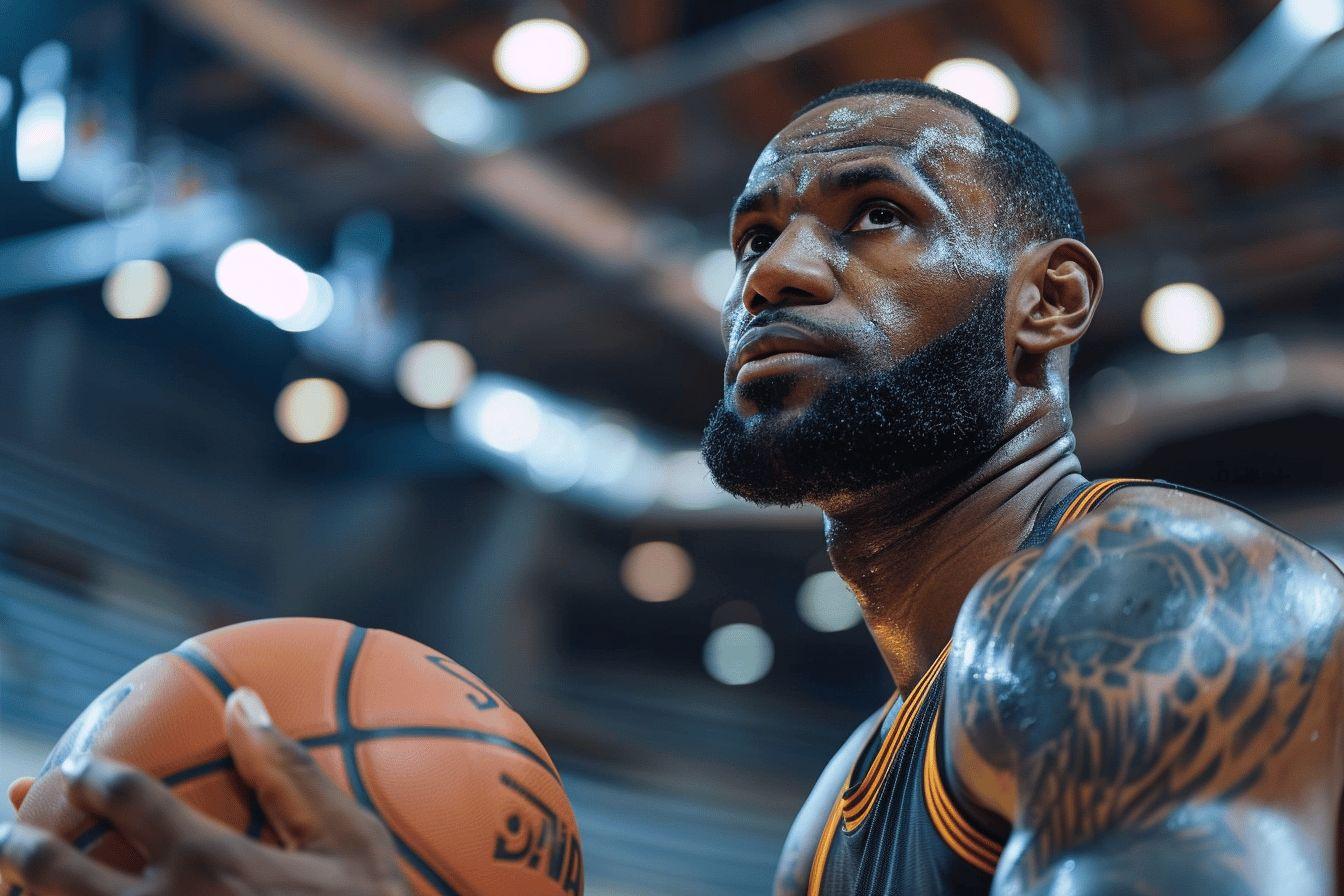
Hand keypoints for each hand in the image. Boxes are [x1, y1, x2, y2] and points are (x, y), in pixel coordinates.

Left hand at [0, 688, 411, 895]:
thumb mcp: (349, 843)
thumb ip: (290, 771)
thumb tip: (242, 700)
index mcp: (208, 861)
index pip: (127, 797)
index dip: (95, 774)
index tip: (85, 765)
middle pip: (55, 869)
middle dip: (24, 838)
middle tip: (16, 821)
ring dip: (22, 893)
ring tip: (9, 881)